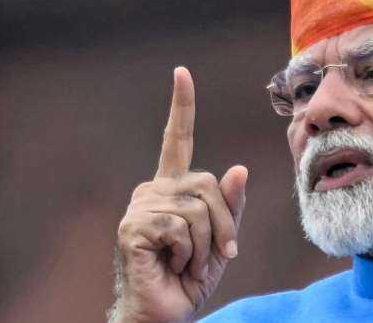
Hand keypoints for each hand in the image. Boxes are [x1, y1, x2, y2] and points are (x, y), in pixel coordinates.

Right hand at [111, 67, 247, 322]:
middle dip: (224, 224)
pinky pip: (181, 227)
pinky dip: (188, 253)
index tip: (182, 72)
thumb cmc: (192, 276)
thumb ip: (231, 205)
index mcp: (174, 187)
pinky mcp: (133, 226)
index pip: (177, 139)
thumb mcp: (222, 238)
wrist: (166, 312)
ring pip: (198, 208)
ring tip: (189, 263)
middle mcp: (153, 189)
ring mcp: (140, 206)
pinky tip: (172, 264)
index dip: (182, 106)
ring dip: (206, 244)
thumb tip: (239, 168)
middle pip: (209, 184)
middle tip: (218, 255)